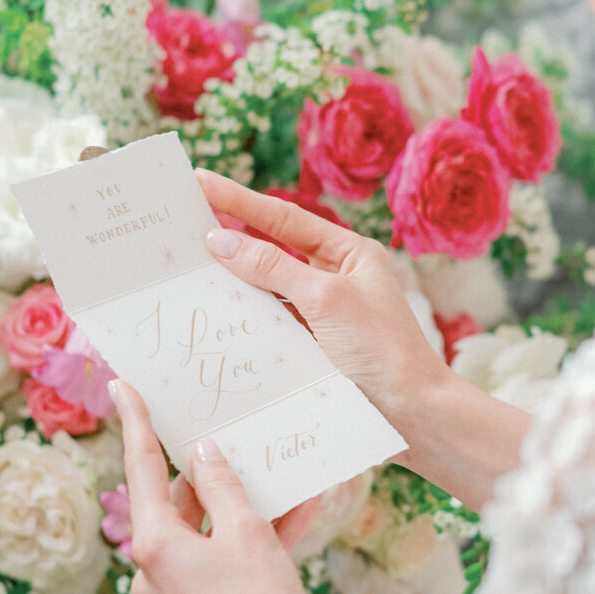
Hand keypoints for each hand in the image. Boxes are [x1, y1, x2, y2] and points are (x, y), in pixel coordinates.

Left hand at [111, 378, 339, 593]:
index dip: (135, 421)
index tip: (122, 385)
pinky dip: (252, 534)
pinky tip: (296, 511)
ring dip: (244, 501)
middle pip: (179, 498)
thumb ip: (221, 485)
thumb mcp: (245, 531)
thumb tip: (203, 453)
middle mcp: (154, 564)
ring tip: (281, 471)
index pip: (141, 467)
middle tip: (229, 431)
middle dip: (212, 468)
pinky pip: (222, 554)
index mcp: (154, 542)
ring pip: (207, 525)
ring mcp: (175, 587)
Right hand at [196, 168, 531, 511]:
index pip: (285, 218)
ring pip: (269, 289)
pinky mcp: (316, 346)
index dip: (239, 200)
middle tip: (182, 222)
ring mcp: (326, 313)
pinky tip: (216, 314)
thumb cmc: (382, 349)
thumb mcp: (326, 299)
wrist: (413, 413)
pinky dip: (246, 317)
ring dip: (233, 281)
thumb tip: (221, 241)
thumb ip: (273, 268)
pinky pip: (272, 322)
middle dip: (230, 237)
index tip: (199, 180)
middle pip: (274, 250)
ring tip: (187, 266)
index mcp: (351, 253)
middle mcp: (338, 277)